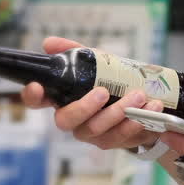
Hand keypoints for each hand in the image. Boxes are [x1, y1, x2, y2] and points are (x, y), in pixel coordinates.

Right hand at [20, 36, 164, 150]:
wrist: (143, 104)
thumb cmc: (112, 82)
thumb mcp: (97, 62)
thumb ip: (75, 51)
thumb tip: (49, 42)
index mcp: (63, 99)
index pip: (38, 101)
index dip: (32, 96)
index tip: (36, 86)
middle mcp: (73, 119)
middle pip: (65, 121)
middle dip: (85, 107)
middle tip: (104, 91)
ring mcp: (92, 133)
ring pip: (97, 130)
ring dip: (118, 112)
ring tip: (139, 95)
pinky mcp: (114, 141)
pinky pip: (121, 137)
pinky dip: (137, 121)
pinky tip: (151, 107)